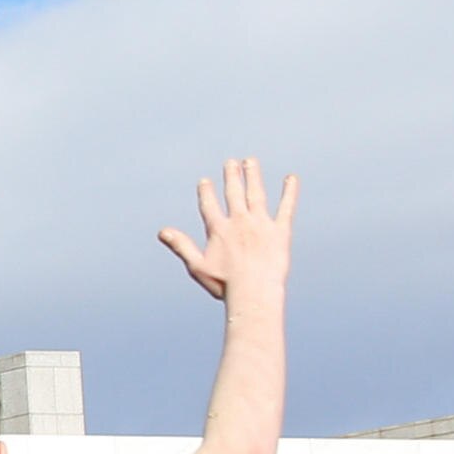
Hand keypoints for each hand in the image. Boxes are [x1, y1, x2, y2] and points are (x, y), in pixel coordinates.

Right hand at [156, 157, 296, 302]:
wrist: (254, 291)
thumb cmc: (225, 284)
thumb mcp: (197, 266)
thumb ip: (181, 245)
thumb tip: (162, 231)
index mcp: (218, 230)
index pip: (209, 205)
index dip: (206, 192)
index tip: (205, 180)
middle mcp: (239, 221)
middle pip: (234, 193)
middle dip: (232, 176)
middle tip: (231, 162)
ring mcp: (260, 224)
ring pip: (256, 194)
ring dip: (252, 176)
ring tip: (251, 161)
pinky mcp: (280, 231)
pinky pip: (286, 207)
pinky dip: (289, 192)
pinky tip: (291, 179)